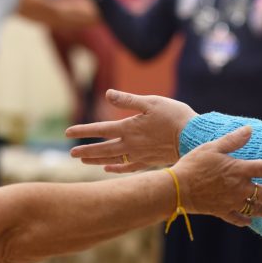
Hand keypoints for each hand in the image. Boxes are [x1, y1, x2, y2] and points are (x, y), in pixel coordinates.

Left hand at [66, 90, 197, 172]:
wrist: (193, 137)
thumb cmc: (174, 116)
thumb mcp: (151, 102)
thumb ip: (128, 100)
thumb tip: (108, 93)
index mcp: (128, 128)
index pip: (100, 130)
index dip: (83, 131)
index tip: (67, 133)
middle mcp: (130, 144)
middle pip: (102, 149)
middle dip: (86, 151)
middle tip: (72, 153)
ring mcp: (139, 155)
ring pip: (113, 160)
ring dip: (97, 160)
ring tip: (84, 161)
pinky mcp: (149, 162)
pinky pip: (128, 168)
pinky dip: (117, 169)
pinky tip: (109, 169)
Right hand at [172, 126, 261, 226]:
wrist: (176, 189)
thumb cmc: (193, 164)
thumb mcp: (212, 147)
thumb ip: (233, 140)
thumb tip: (249, 129)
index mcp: (239, 170)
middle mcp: (239, 188)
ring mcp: (232, 202)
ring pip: (257, 210)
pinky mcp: (222, 212)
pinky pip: (238, 218)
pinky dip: (246, 219)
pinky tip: (250, 220)